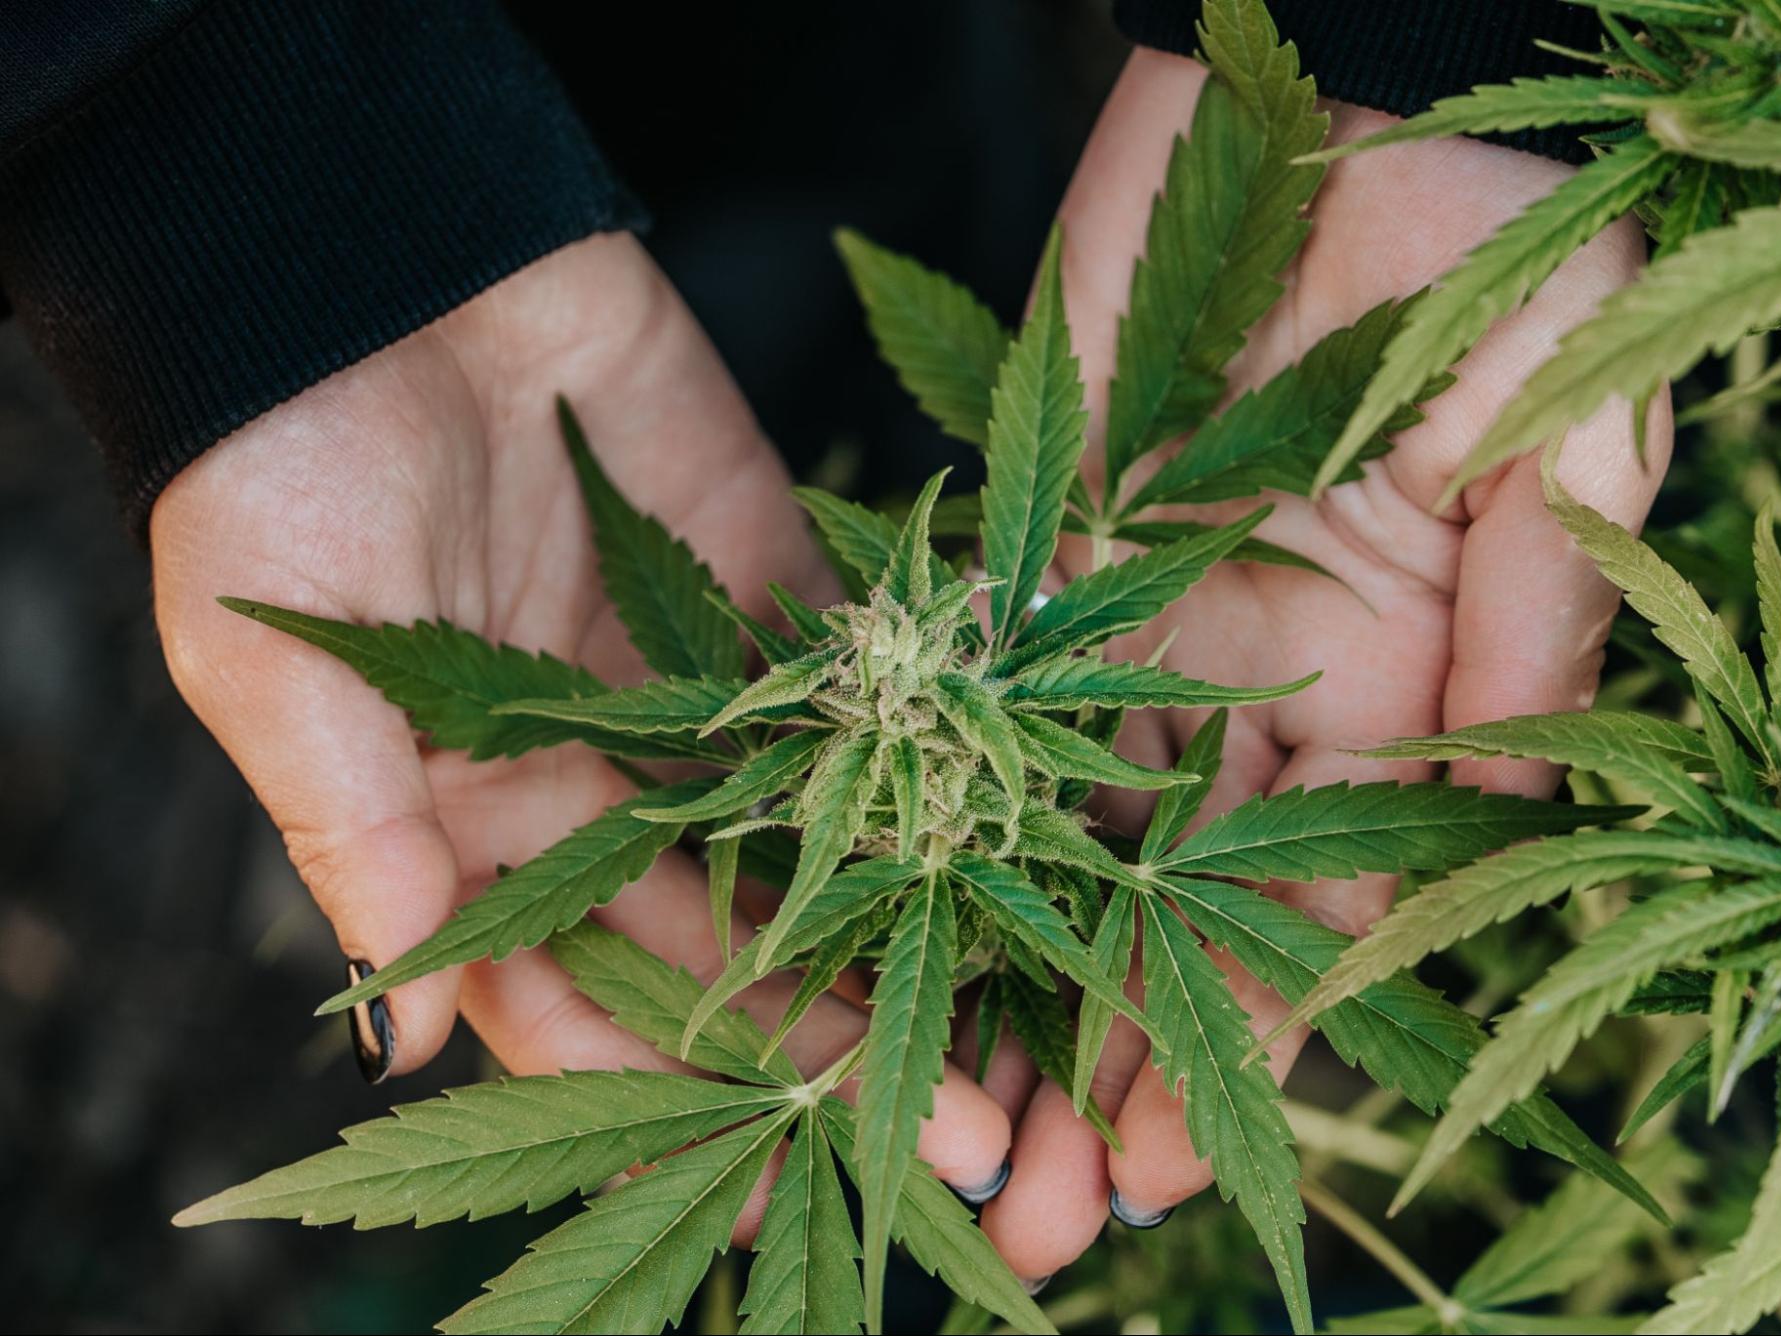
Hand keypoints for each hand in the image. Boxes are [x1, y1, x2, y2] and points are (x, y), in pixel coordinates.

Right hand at [151, 233, 1013, 1237]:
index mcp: (480, 820)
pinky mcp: (776, 576)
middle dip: (845, 1040)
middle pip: (737, 938)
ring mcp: (701, 679)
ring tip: (1028, 1028)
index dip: (687, 1091)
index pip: (589, 996)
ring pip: (823, 835)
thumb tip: (392, 1044)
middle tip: (972, 1139)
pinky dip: (944, 761)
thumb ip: (362, 846)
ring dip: (918, 932)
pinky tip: (1034, 846)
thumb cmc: (284, 468)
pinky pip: (868, 687)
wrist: (377, 258)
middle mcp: (603, 773)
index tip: (799, 1172)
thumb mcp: (285, 674)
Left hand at [970, 52, 1670, 1279]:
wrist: (1330, 110)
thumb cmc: (1486, 260)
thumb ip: (1540, 623)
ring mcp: (1134, 630)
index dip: (1265, 1025)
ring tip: (962, 1132)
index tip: (1193, 1142)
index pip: (1326, 897)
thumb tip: (1514, 808)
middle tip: (1051, 1205)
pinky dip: (938, 826)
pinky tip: (886, 945)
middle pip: (1179, 906)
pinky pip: (977, 707)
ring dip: (1016, 986)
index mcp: (1392, 683)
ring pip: (1066, 844)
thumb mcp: (1567, 441)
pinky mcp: (1032, 560)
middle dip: (1122, 1054)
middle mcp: (1253, 685)